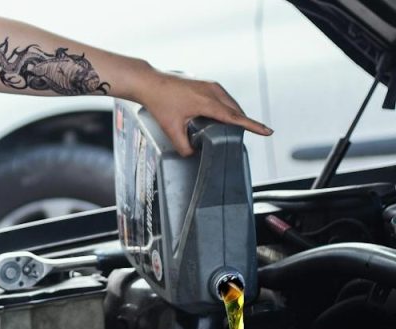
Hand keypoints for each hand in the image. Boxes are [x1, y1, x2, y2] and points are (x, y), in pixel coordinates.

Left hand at [139, 69, 272, 156]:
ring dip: (235, 115)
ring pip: (231, 103)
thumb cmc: (160, 103)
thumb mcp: (170, 129)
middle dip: (243, 123)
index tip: (268, 132)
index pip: (235, 117)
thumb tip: (193, 155)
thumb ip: (183, 146)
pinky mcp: (208, 83)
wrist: (150, 83)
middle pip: (236, 111)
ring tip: (234, 130)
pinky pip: (224, 97)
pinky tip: (223, 117)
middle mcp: (213, 91)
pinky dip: (228, 108)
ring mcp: (211, 85)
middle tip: (246, 138)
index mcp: (208, 102)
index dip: (252, 126)